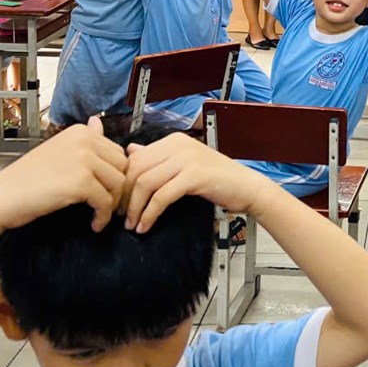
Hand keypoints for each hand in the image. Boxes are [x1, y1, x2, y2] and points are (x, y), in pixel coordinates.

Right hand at [0, 117, 125, 235]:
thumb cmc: (28, 178)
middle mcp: (85, 141)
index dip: (116, 174)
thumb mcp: (59, 150)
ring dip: (112, 204)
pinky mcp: (81, 183)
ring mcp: (84, 160)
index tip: (108, 190)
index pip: (118, 152)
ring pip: (119, 183)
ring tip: (100, 215)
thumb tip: (97, 122)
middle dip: (119, 188)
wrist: (2, 196)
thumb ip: (84, 139)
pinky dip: (103, 216)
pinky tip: (94, 224)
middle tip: (108, 205)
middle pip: (123, 166)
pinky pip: (106, 202)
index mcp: (81, 131)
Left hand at [122, 132, 271, 233]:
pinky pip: (161, 196)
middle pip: (135, 169)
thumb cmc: (218, 179)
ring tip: (133, 225)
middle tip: (121, 217)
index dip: (122, 184)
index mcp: (173, 140)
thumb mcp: (185, 163)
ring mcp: (187, 159)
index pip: (134, 159)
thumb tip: (130, 151)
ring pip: (145, 183)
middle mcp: (178, 144)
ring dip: (134, 208)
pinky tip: (146, 226)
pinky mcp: (195, 176)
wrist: (248, 187)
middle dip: (124, 197)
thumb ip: (159, 157)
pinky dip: (149, 214)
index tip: (119, 204)